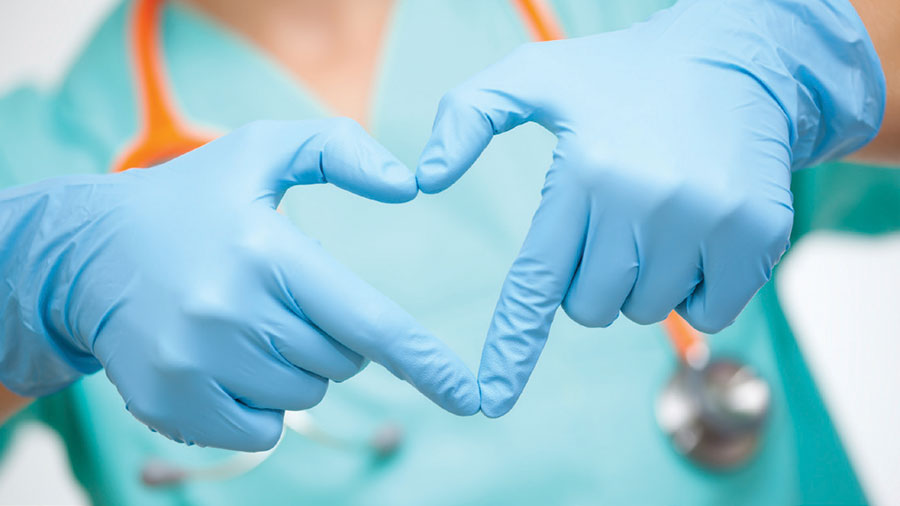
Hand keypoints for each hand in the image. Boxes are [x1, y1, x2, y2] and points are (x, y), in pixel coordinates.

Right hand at [0, 119, 479, 449]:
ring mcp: (195, 365)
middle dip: (331, 336)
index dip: (422, 360)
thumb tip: (408, 188)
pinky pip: (263, 431)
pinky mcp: (173, 404)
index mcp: (263, 250)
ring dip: (296, 366)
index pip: (364, 319)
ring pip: (305, 395)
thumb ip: (338, 150)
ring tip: (246, 322)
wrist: (89, 255)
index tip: (465, 395)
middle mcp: (228, 311)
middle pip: (340, 362)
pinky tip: (226, 359)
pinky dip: (262, 404)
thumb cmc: (192, 200)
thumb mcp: (259, 151)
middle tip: (281, 297)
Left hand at [416, 0, 883, 416]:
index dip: (513, 345)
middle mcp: (645, 200)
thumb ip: (468, 116)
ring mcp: (708, 219)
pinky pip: (708, 313)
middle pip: (592, 308)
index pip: (537, 281)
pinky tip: (697, 234)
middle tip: (610, 220)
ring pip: (645, 310)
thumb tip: (423, 180)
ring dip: (641, 280)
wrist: (737, 61)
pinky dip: (696, 290)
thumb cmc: (623, 77)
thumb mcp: (536, 74)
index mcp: (585, 170)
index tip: (493, 400)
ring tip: (657, 215)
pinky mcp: (758, 233)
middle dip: (590, 279)